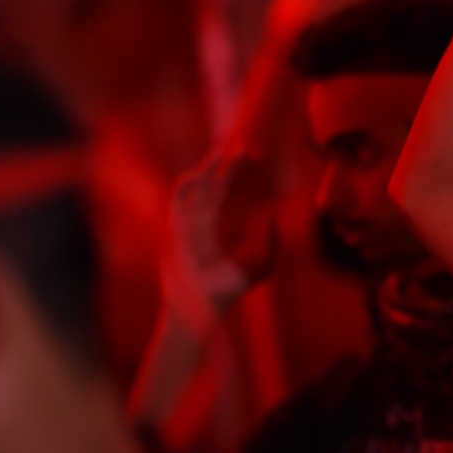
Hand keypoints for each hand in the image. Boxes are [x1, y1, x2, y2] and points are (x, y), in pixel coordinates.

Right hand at [159, 148, 277, 337]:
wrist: (203, 305)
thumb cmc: (233, 288)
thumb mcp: (262, 265)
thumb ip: (272, 241)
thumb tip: (275, 213)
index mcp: (235, 225)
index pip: (244, 192)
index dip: (251, 174)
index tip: (259, 156)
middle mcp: (215, 220)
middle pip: (224, 185)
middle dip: (233, 167)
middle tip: (244, 148)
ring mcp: (195, 224)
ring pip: (202, 189)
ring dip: (209, 170)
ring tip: (220, 152)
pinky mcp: (178, 231)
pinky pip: (178, 206)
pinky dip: (183, 191)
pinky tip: (193, 176)